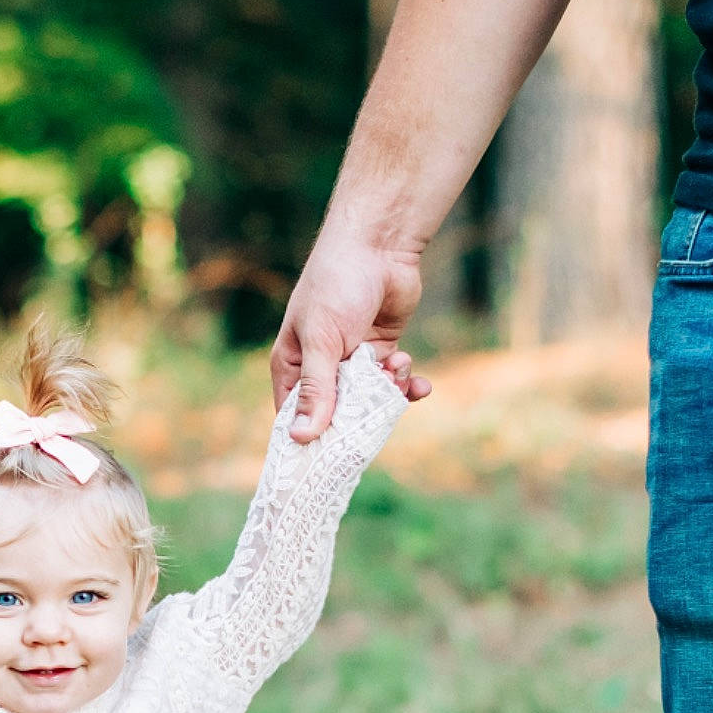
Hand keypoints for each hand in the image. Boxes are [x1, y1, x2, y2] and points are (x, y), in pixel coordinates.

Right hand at [271, 233, 430, 441]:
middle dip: (361, 417)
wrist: (378, 246)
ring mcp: (352, 362)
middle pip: (337, 415)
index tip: (330, 466)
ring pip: (370, 401)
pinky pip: (392, 383)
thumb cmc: (336, 286)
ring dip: (389, 393)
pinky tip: (419, 381)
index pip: (295, 418)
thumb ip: (317, 390)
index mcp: (293, 367)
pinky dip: (406, 383)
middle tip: (380, 419)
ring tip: (398, 368)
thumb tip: (302, 437)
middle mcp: (321, 369)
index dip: (311, 442)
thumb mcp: (323, 341)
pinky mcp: (381, 352)